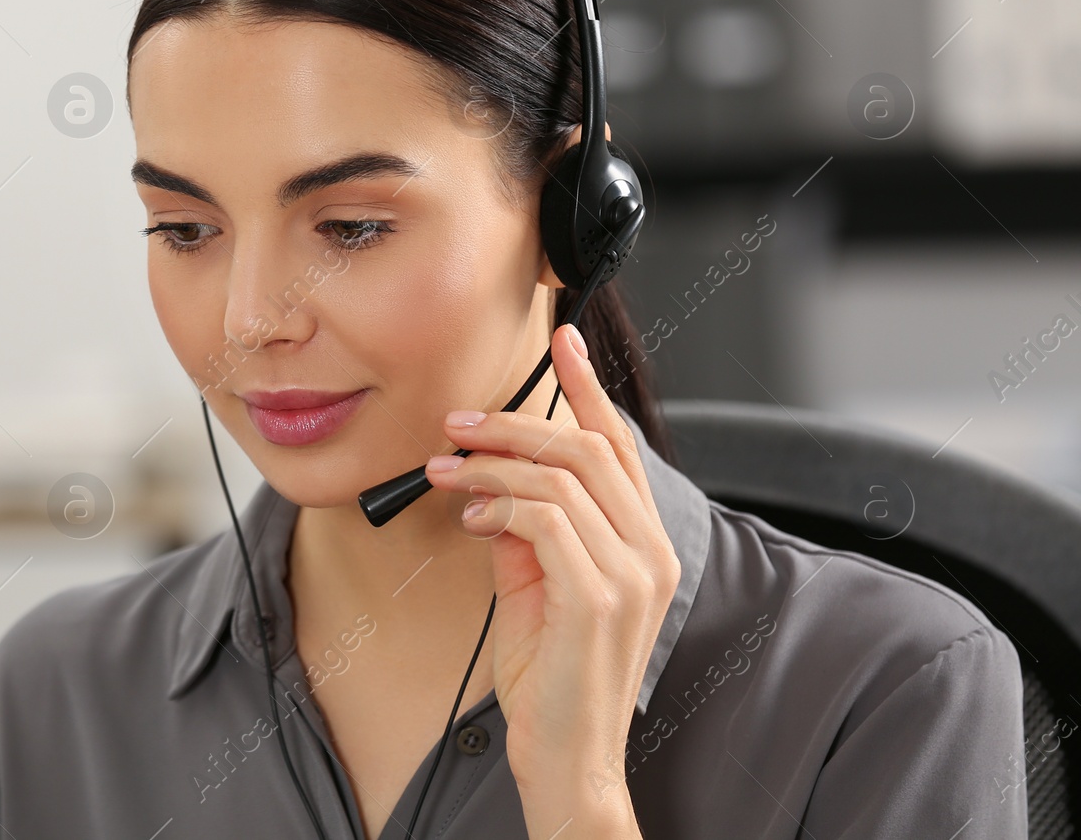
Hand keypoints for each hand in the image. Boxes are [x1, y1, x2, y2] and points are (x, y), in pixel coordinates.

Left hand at [423, 322, 679, 837]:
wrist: (566, 758)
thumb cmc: (552, 677)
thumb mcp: (537, 586)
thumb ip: (528, 531)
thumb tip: (493, 485)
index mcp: (646, 544)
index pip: (621, 446)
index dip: (590, 388)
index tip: (563, 339)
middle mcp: (651, 552)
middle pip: (589, 449)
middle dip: (515, 424)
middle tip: (458, 422)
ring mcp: (632, 575)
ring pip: (561, 477)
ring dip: (490, 465)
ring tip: (445, 471)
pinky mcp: (597, 597)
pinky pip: (543, 519)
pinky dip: (497, 507)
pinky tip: (470, 521)